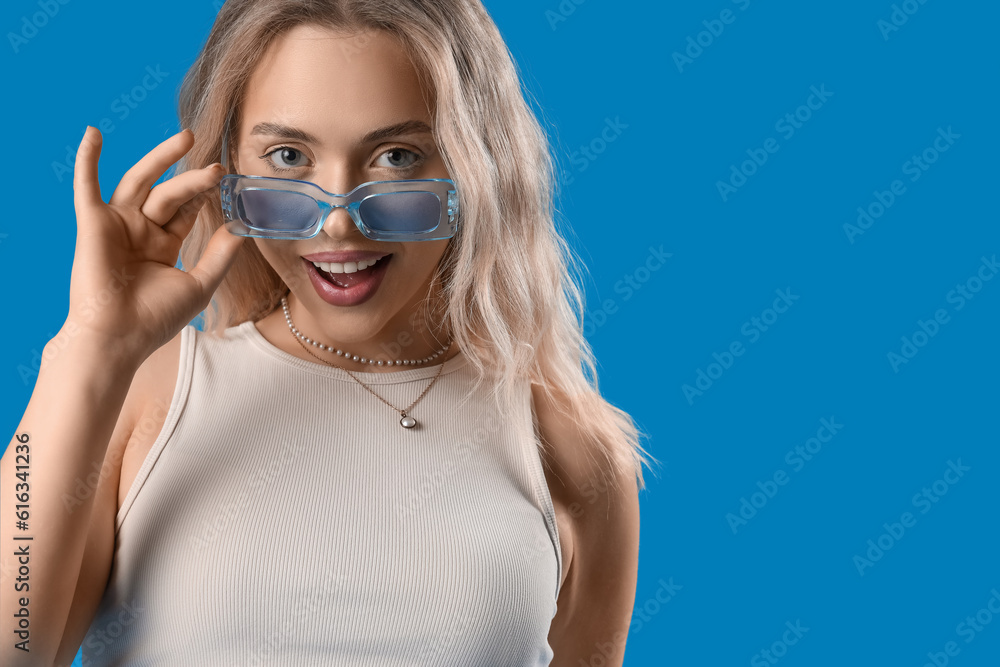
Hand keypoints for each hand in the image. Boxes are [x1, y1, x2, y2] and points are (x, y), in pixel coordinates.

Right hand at [65, 126, 244, 362]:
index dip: (205, 194)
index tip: (227, 180)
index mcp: (162, 245)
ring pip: (141, 182)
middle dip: (193, 179)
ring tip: (187, 139)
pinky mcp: (92, 224)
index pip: (186, 210)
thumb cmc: (156, 319)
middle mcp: (139, 231)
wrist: (119, 337)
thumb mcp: (200, 284)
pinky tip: (93, 134)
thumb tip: (242, 229)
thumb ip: (220, 255)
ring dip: (161, 159)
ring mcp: (116, 226)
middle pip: (169, 193)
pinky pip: (86, 187)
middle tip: (217, 167)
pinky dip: (87, 160)